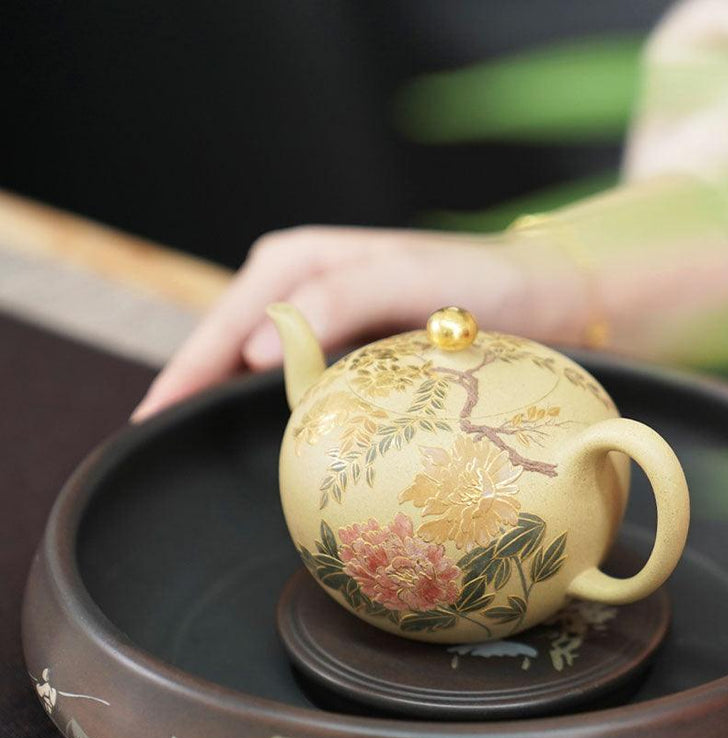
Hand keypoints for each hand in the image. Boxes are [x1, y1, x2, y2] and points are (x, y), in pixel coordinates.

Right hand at [132, 225, 585, 419]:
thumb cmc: (485, 283)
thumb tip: (257, 349)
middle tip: (161, 449)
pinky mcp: (348, 360)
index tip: (153, 419)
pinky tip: (265, 445)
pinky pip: (296, 388)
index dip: (187, 371)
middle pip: (228, 348)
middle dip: (194, 393)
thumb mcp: (415, 277)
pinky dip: (276, 416)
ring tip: (196, 453)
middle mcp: (303, 293)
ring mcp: (324, 329)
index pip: (227, 322)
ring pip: (255, 372)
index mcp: (300, 263)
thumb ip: (342, 298)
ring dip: (228, 408)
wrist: (545, 303)